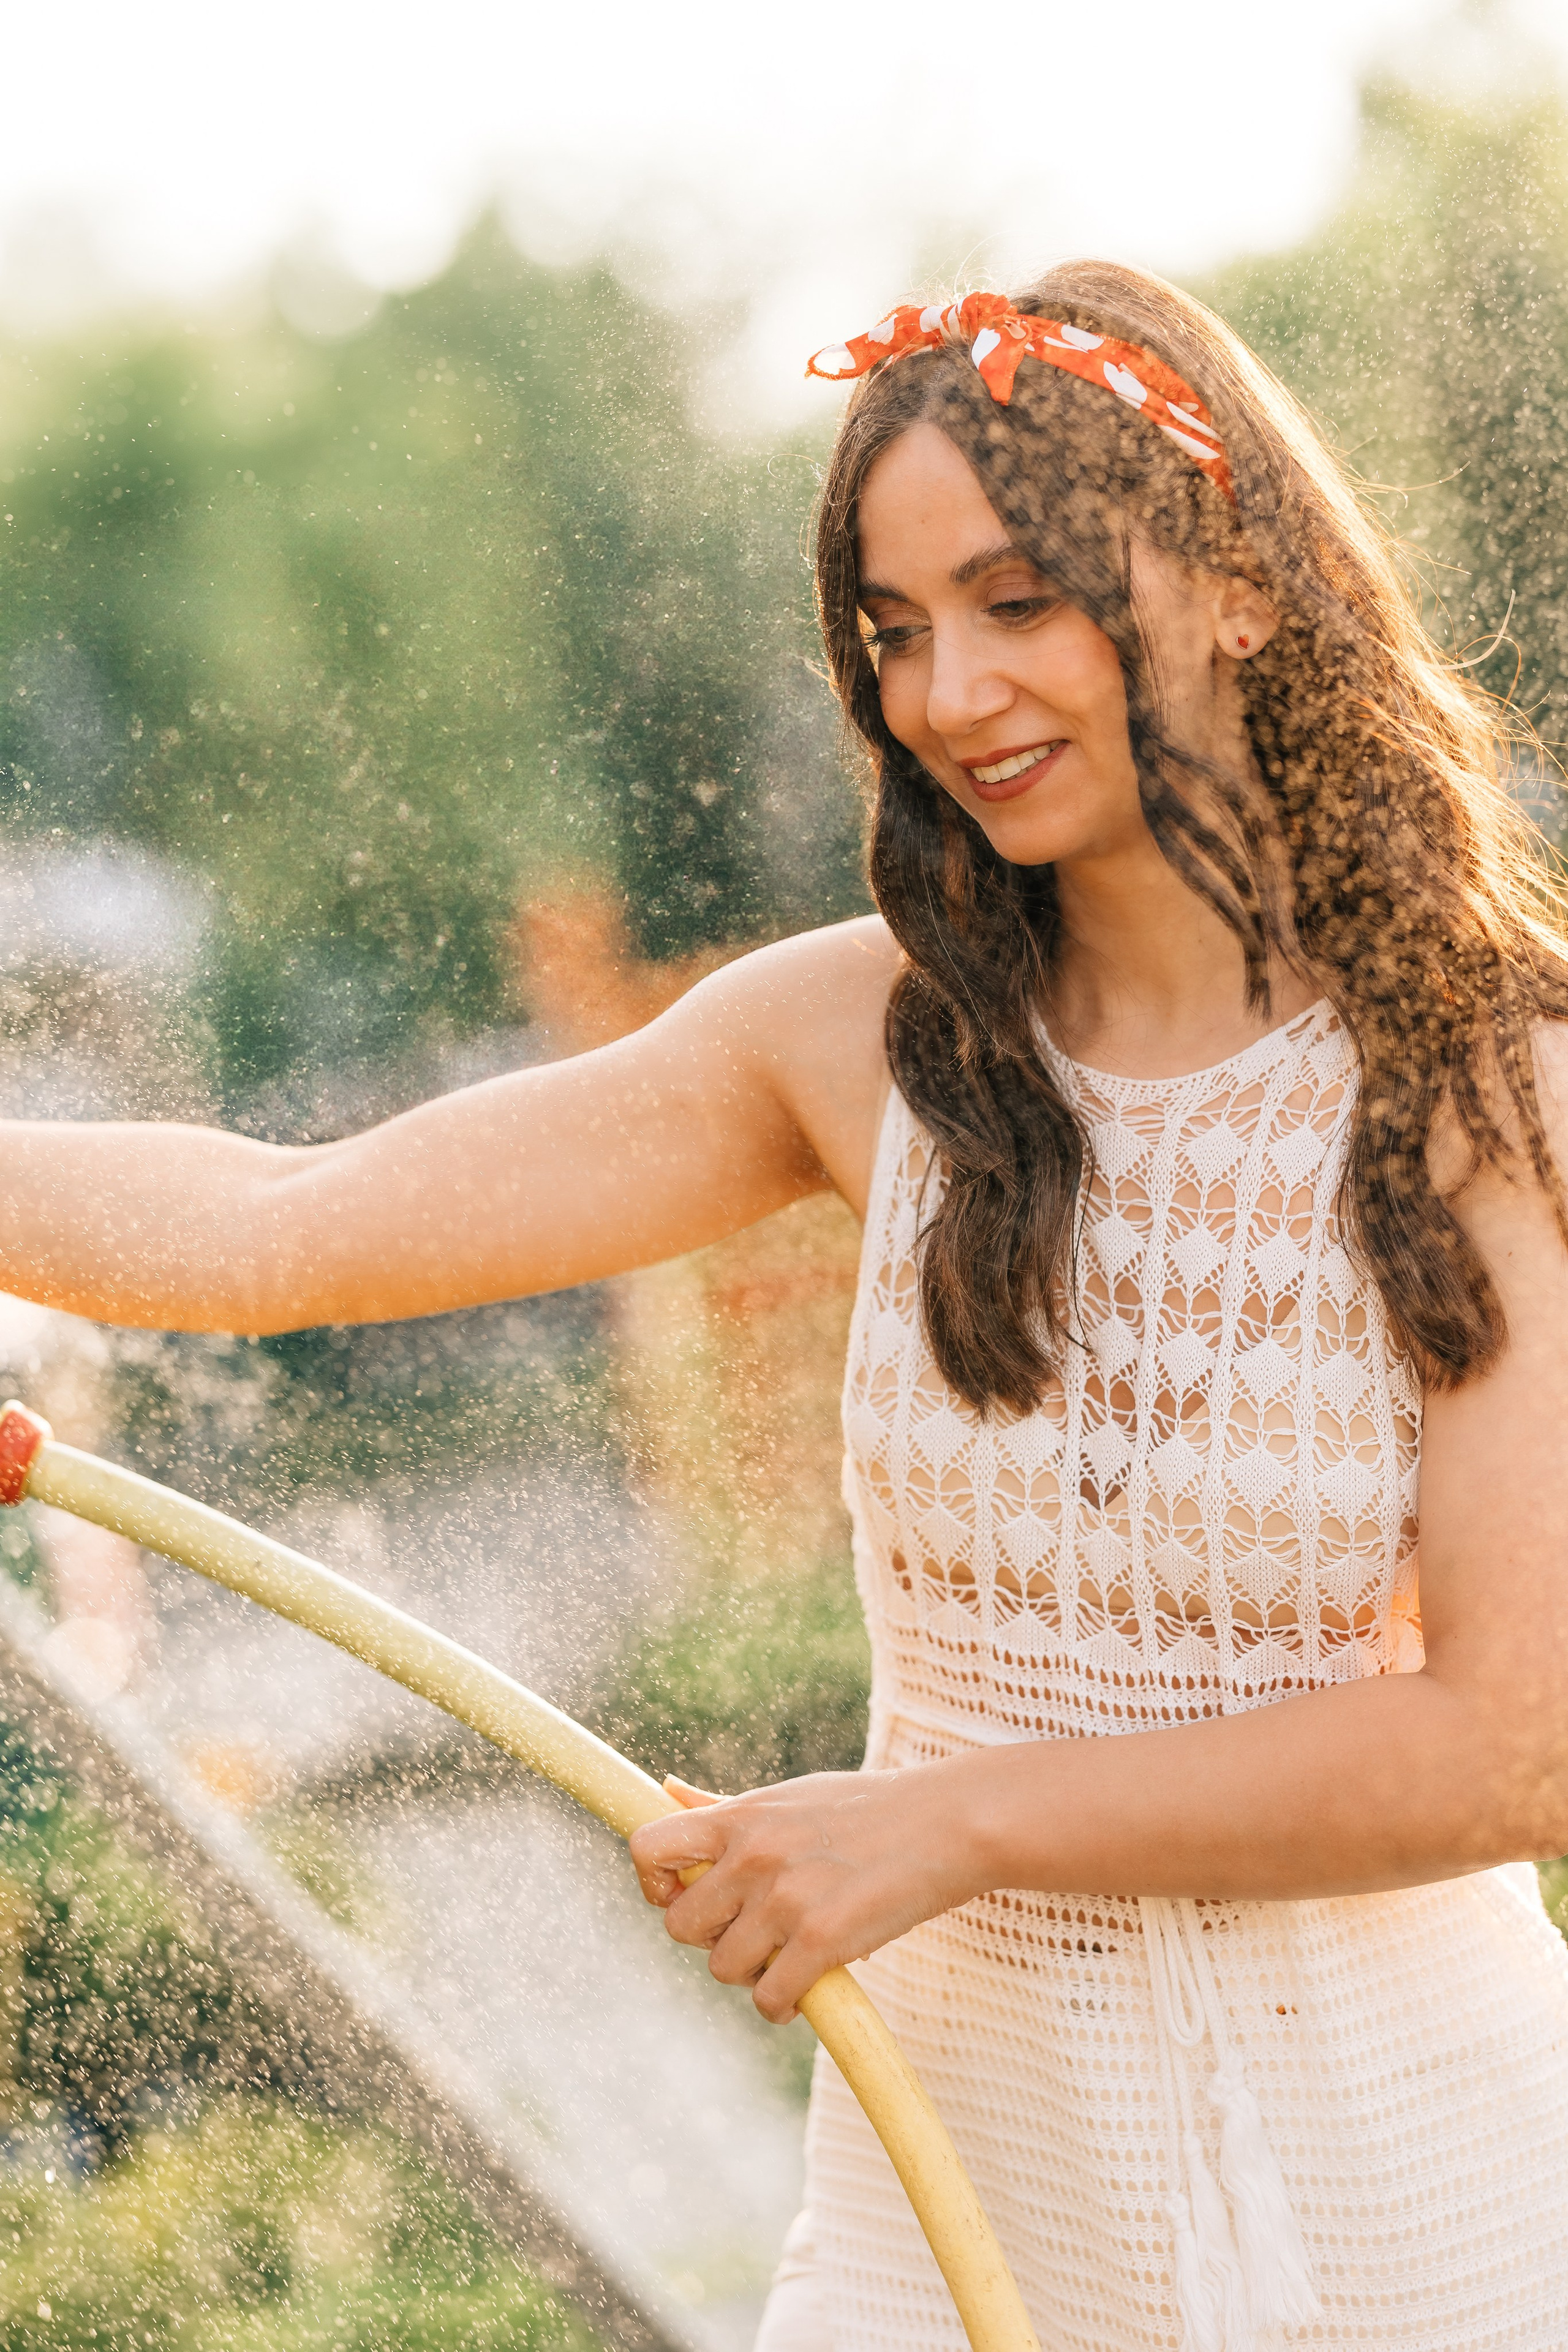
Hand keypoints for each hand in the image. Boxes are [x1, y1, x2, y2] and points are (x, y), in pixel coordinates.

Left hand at [628, 1763, 982, 2021]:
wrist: (947, 1823)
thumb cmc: (868, 1808)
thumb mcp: (789, 1795)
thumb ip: (724, 1807)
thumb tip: (664, 1788)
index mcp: (741, 1817)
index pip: (648, 1849)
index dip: (654, 1883)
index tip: (682, 1895)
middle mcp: (753, 1856)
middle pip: (680, 1925)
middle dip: (710, 1936)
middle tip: (752, 1930)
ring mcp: (785, 1901)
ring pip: (723, 1968)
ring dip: (751, 1972)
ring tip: (787, 1953)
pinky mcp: (822, 1942)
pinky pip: (768, 1999)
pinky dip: (781, 2004)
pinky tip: (804, 1987)